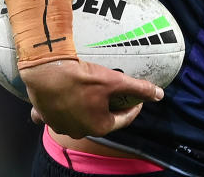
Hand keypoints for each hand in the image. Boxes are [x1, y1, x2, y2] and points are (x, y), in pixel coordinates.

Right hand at [20, 59, 163, 138]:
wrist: (46, 71)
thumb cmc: (82, 78)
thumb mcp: (114, 80)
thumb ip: (138, 88)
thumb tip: (160, 94)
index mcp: (99, 127)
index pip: (123, 119)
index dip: (133, 107)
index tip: (137, 97)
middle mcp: (79, 131)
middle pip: (100, 119)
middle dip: (109, 107)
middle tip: (113, 91)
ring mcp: (60, 125)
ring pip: (77, 118)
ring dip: (86, 108)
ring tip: (90, 92)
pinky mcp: (44, 116)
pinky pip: (55, 114)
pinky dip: (60, 108)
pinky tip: (62, 98)